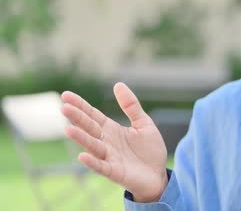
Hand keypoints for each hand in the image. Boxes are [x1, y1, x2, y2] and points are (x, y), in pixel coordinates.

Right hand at [61, 82, 167, 202]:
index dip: (81, 105)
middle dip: (77, 119)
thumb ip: (131, 106)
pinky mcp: (115, 172)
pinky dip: (92, 162)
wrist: (158, 174)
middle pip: (89, 128)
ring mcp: (109, 157)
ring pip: (92, 146)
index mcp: (111, 129)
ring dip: (81, 139)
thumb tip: (118, 84)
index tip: (65, 95)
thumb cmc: (149, 150)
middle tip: (64, 108)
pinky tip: (82, 156)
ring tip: (68, 129)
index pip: (92, 115)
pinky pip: (101, 167)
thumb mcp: (143, 123)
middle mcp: (106, 142)